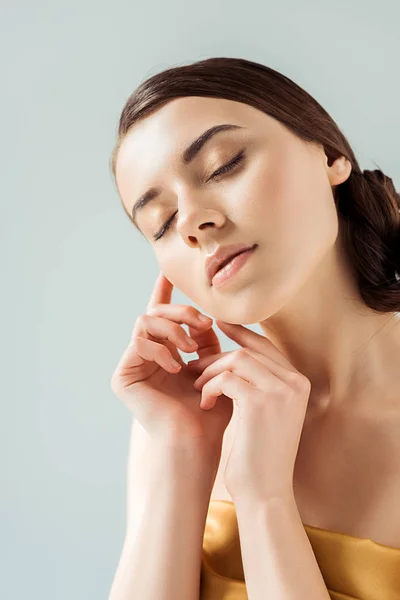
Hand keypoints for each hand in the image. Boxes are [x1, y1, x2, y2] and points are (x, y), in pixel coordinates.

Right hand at [110, 272, 232, 461]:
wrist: (197, 440)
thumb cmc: (211, 409)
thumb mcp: (215, 366)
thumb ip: (207, 341)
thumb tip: (208, 316)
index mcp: (167, 351)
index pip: (163, 315)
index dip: (164, 292)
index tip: (168, 271)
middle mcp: (147, 355)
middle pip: (156, 313)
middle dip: (182, 312)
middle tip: (204, 324)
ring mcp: (133, 365)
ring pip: (145, 322)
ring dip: (173, 329)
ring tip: (190, 349)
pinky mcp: (122, 376)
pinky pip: (138, 342)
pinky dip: (160, 349)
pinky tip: (176, 366)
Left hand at [186, 320, 310, 501]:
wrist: (265, 492)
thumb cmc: (260, 455)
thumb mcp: (266, 413)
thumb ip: (259, 383)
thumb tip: (234, 357)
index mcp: (298, 383)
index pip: (265, 346)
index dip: (241, 334)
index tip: (218, 325)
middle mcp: (295, 382)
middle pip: (249, 351)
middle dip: (217, 357)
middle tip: (194, 367)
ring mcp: (281, 390)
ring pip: (236, 360)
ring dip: (210, 372)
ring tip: (198, 389)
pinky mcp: (261, 402)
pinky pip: (226, 379)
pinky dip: (210, 388)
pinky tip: (205, 404)